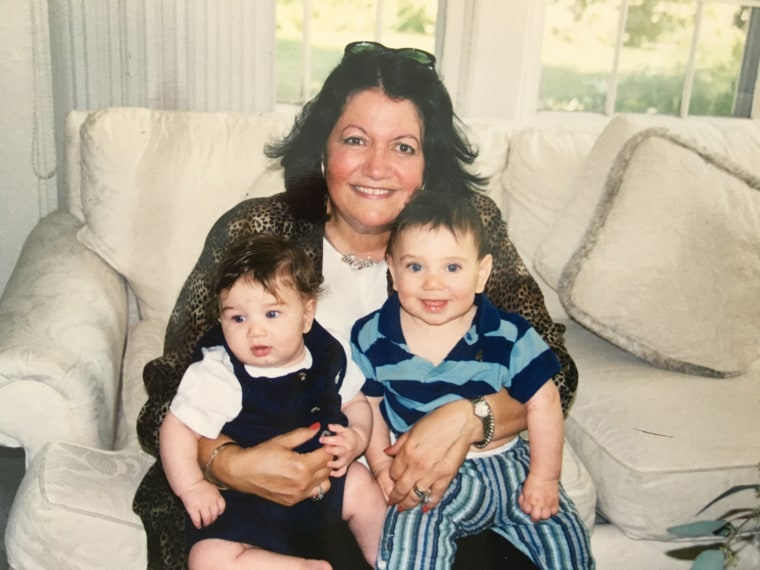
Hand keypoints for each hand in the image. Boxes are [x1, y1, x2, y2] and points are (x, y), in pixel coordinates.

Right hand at [180, 480, 224, 528]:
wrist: (190, 483)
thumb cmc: (200, 485)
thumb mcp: (212, 489)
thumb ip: (216, 497)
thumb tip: (217, 504)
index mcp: (216, 496)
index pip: (222, 507)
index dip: (219, 512)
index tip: (217, 514)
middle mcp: (210, 502)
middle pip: (214, 515)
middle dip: (213, 520)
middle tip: (210, 522)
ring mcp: (202, 506)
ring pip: (207, 519)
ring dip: (206, 523)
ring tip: (205, 524)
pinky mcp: (193, 509)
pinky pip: (197, 520)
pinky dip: (198, 524)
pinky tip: (198, 526)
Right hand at [207, 425, 331, 505]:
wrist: (241, 472)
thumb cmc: (261, 454)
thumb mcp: (282, 441)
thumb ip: (302, 435)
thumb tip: (317, 428)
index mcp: (302, 467)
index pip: (326, 456)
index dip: (327, 447)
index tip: (323, 442)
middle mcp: (302, 483)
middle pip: (328, 470)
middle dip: (326, 459)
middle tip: (319, 451)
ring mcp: (298, 495)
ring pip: (324, 484)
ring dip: (322, 474)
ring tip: (313, 464)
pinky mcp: (292, 501)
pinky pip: (312, 493)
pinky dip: (313, 484)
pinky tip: (304, 475)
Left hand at [319, 423, 364, 476]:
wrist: (360, 442)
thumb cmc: (349, 435)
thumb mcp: (344, 429)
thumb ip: (337, 427)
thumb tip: (329, 426)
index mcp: (345, 441)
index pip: (337, 440)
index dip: (328, 439)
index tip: (321, 439)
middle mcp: (346, 450)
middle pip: (340, 451)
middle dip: (332, 451)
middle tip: (325, 450)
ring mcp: (346, 459)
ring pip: (342, 463)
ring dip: (335, 464)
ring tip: (327, 464)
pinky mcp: (346, 465)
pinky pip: (342, 471)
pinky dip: (337, 474)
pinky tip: (329, 473)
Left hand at [385, 399, 473, 511]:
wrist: (463, 422)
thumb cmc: (438, 421)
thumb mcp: (414, 428)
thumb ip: (400, 443)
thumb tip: (387, 452)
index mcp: (407, 452)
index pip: (393, 473)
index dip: (391, 477)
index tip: (393, 479)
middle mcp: (417, 466)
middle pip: (401, 488)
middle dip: (395, 497)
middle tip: (392, 502)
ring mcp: (432, 474)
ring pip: (415, 496)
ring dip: (407, 505)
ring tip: (402, 509)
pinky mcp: (446, 478)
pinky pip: (435, 496)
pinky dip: (429, 504)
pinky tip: (424, 509)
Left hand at [518, 473, 559, 521]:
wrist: (545, 475)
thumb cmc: (533, 480)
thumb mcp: (524, 489)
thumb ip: (523, 499)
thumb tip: (524, 505)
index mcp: (529, 500)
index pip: (526, 511)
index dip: (527, 510)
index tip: (528, 507)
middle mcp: (537, 504)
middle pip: (535, 517)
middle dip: (534, 517)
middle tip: (535, 514)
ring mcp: (547, 504)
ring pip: (545, 517)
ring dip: (544, 515)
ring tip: (543, 511)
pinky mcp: (555, 502)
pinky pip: (554, 512)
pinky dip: (552, 511)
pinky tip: (550, 508)